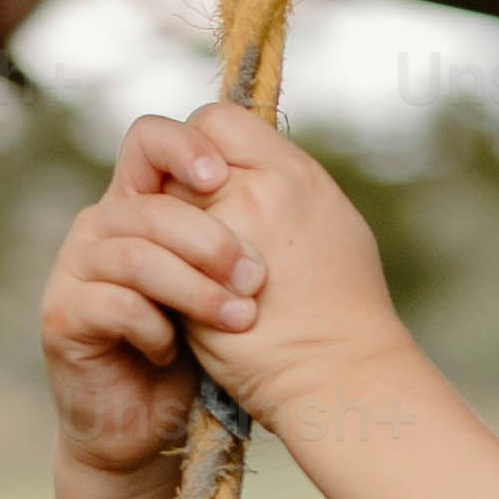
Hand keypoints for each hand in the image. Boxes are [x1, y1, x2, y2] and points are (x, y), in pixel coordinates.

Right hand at [39, 114, 259, 492]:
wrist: (150, 428)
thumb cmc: (199, 351)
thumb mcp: (226, 281)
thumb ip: (238, 229)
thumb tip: (287, 176)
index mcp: (141, 204)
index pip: (149, 141)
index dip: (184, 146)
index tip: (223, 176)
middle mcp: (102, 227)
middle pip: (151, 204)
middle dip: (210, 239)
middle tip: (255, 278)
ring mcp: (76, 270)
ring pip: (134, 255)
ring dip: (194, 288)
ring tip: (238, 319)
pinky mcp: (63, 317)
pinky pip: (113, 303)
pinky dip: (155, 328)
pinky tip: (174, 353)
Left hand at [130, 101, 406, 442]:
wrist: (339, 377)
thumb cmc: (342, 316)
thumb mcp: (330, 228)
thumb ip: (285, 192)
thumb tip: (243, 172)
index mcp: (296, 174)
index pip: (219, 121)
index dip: (201, 148)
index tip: (208, 183)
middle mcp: (261, 188)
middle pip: (183, 154)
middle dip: (180, 187)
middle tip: (199, 230)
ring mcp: (227, 227)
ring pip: (162, 200)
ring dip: (169, 229)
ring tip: (200, 270)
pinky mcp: (196, 271)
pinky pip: (156, 251)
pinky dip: (164, 271)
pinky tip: (191, 302)